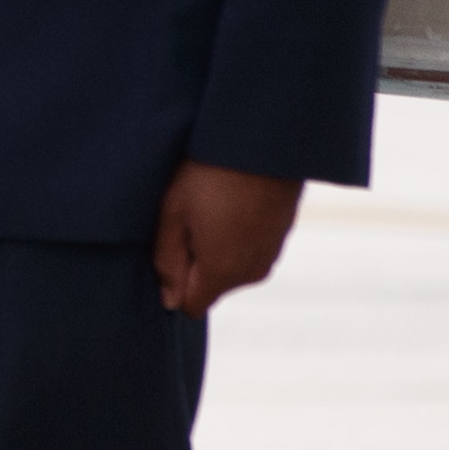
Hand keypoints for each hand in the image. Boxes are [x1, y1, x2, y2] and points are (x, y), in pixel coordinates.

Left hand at [153, 157, 302, 314]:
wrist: (264, 144)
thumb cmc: (210, 174)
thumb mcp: (173, 213)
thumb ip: (168, 262)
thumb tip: (169, 301)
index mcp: (223, 273)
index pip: (191, 305)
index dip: (173, 282)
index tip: (167, 248)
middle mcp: (252, 273)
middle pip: (210, 285)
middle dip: (193, 261)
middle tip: (187, 218)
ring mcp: (270, 256)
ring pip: (229, 266)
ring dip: (214, 246)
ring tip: (209, 204)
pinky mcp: (280, 238)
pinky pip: (247, 249)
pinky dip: (235, 234)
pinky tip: (228, 201)